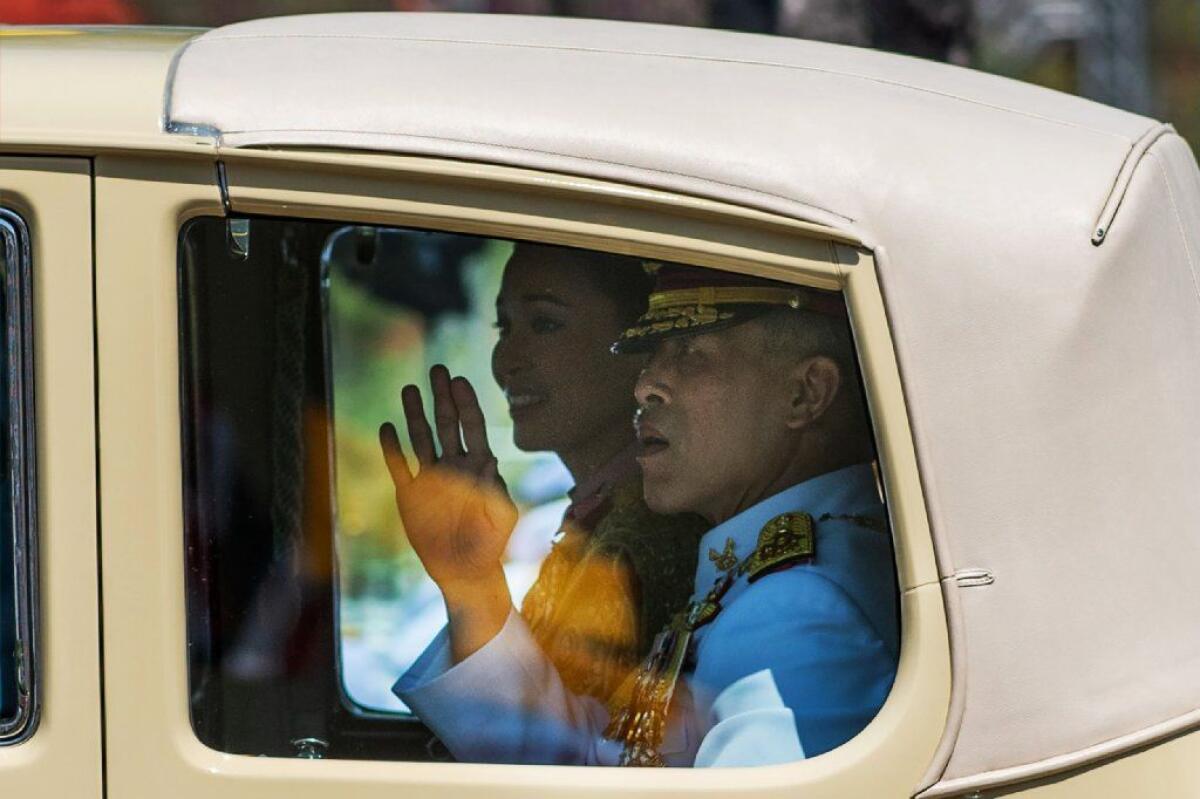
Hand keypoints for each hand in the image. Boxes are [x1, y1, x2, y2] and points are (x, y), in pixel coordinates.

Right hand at [379, 365, 517, 597]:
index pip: (473, 427)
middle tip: (438, 369)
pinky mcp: (410, 494)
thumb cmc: (491, 543)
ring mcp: (431, 478)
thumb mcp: (500, 516)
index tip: (460, 381)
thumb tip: (490, 456)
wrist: (466, 570)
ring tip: (409, 389)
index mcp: (478, 467)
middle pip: (447, 424)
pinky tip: (387, 427)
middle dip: (442, 397)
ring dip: (416, 414)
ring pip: (421, 438)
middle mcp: (454, 466)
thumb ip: (496, 488)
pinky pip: (399, 466)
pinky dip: (392, 448)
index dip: (466, 403)